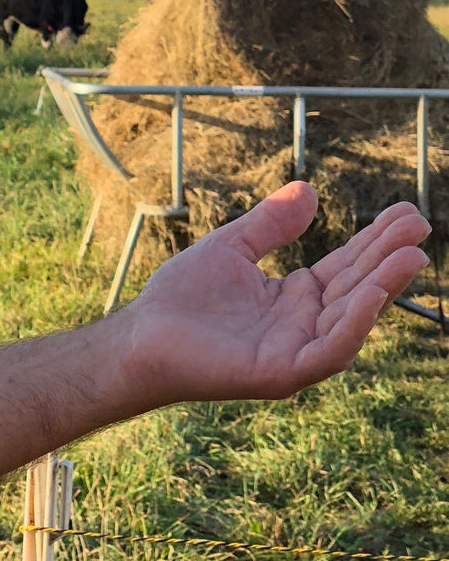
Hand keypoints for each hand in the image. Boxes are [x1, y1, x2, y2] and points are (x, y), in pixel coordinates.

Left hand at [117, 181, 430, 405]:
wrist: (141, 335)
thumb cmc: (181, 297)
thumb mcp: (230, 247)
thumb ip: (269, 224)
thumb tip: (309, 188)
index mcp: (295, 296)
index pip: (346, 264)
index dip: (375, 240)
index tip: (406, 211)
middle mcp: (304, 323)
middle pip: (356, 286)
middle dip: (389, 257)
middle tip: (420, 224)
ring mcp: (297, 349)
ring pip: (352, 317)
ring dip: (383, 287)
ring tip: (411, 255)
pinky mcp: (283, 372)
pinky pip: (329, 350)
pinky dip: (353, 323)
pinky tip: (370, 294)